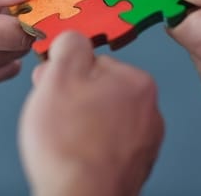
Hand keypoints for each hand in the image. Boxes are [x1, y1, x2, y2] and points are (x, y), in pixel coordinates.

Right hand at [19, 32, 162, 195]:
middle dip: (71, 96)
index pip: (93, 62)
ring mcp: (144, 139)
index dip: (64, 73)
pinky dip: (89, 144)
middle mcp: (148, 110)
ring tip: (63, 138)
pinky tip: (75, 153)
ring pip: (101, 115)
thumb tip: (73, 37)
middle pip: (98, 88)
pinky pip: (106, 141)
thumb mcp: (59, 76)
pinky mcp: (134, 163)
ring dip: (79, 120)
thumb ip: (69, 45)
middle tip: (54, 115)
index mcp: (137, 82)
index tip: (51, 85)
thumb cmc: (70, 146)